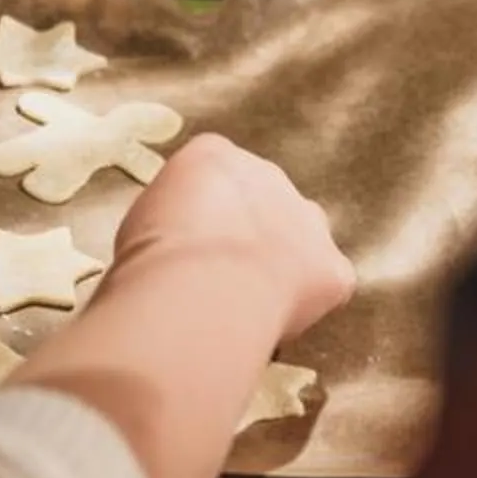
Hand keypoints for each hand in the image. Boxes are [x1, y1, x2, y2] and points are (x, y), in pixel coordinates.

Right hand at [107, 134, 354, 343]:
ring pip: (303, 236)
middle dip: (248, 230)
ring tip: (252, 299)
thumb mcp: (144, 218)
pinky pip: (325, 283)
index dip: (201, 212)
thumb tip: (181, 242)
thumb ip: (173, 217)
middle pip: (265, 198)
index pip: (214, 173)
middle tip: (219, 273)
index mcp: (215, 155)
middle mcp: (270, 175)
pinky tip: (276, 322)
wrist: (198, 285)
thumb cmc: (152, 252)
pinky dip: (307, 302)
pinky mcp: (332, 267)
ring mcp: (308, 219)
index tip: (186, 243)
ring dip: (286, 258)